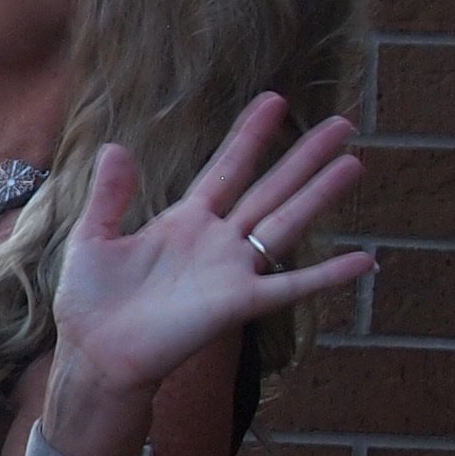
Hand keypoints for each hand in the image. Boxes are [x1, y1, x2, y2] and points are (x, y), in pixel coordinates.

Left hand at [50, 94, 376, 412]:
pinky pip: (291, 287)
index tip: (275, 101)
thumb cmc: (91, 302)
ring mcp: (231, 271)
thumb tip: (115, 146)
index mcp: (184, 221)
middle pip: (270, 189)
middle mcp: (217, 241)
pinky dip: (327, 275)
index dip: (250, 136)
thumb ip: (110, 195)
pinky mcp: (238, 304)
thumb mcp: (94, 237)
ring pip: (286, 224)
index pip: (227, 168)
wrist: (95, 354)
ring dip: (320, 195)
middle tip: (341, 124)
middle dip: (303, 157)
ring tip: (353, 163)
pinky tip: (363, 261)